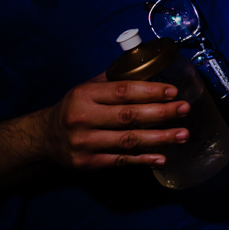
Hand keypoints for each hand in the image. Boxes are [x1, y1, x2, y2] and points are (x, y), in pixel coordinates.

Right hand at [30, 74, 188, 170]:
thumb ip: (116, 79)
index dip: (150, 91)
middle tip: (185, 109)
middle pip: (128, 116)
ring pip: (127, 140)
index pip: (123, 91)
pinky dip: (142, 160)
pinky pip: (119, 161)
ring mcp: (84, 143)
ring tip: (183, 134)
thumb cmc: (74, 107)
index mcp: (85, 95)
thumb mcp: (87, 87)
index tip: (173, 91)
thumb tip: (152, 67)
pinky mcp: (86, 163)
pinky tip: (162, 157)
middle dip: (161, 113)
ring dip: (159, 138)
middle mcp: (83, 118)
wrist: (44, 137)